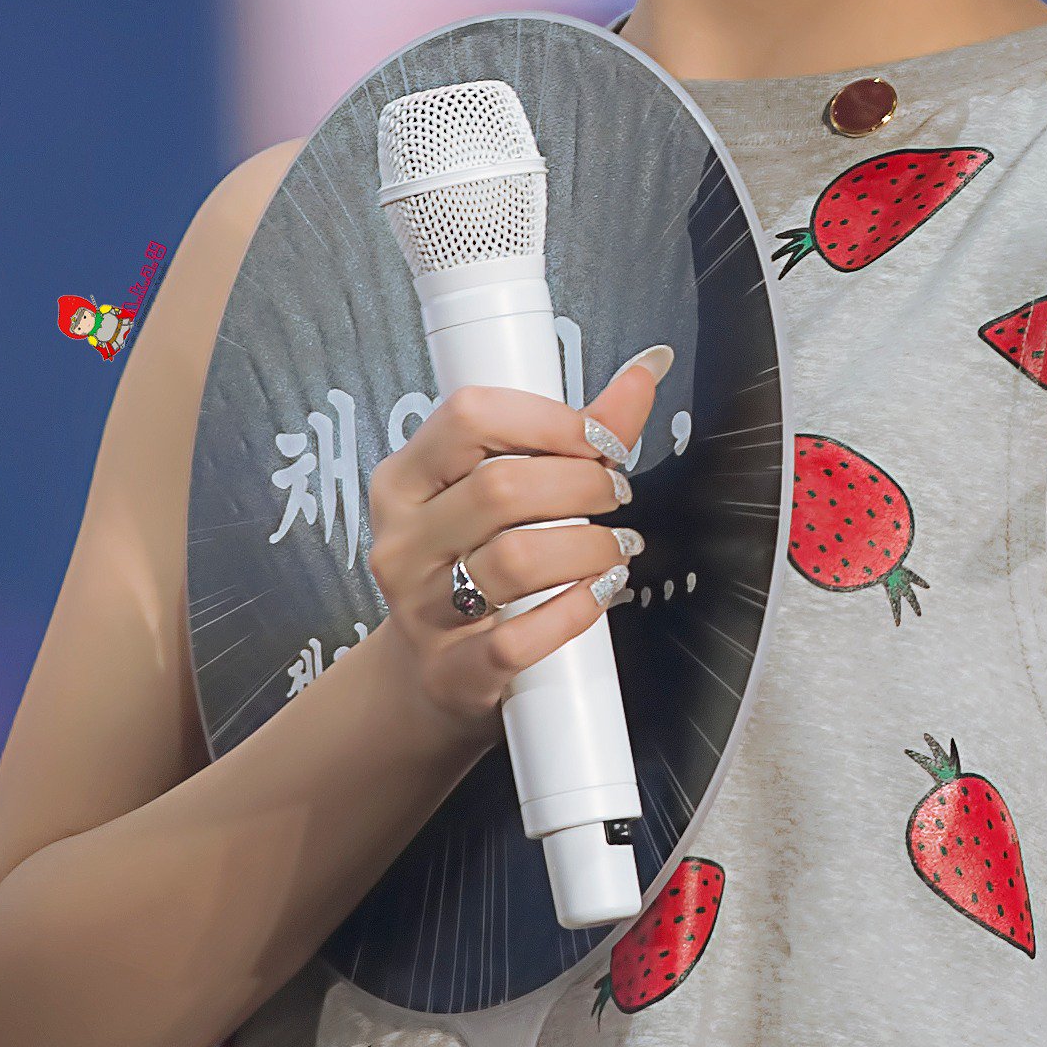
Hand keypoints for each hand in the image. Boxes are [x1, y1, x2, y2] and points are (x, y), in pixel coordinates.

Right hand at [362, 349, 669, 738]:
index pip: (468, 416)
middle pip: (501, 487)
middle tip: (614, 495)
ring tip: (614, 546)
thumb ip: (575, 435)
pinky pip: (520, 638)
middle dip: (582, 484)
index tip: (597, 440)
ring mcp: (420, 608)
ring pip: (517, 560)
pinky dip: (576, 610)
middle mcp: (404, 539)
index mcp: (406, 480)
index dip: (549, 421)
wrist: (430, 672)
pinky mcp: (452, 669)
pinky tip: (598, 593)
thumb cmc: (469, 566)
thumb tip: (642, 374)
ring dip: (590, 547)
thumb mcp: (501, 493)